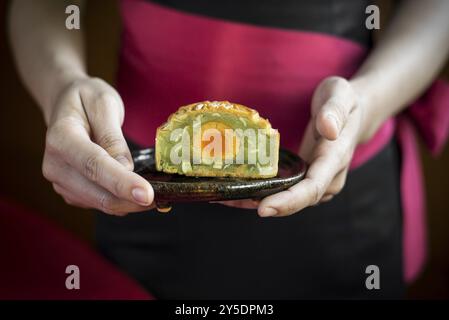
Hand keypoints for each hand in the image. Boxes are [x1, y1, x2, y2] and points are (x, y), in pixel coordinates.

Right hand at [42, 77, 153, 214]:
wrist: (64, 103)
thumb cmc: (86, 99)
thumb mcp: (104, 104)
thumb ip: (113, 137)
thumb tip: (127, 169)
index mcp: (61, 137)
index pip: (94, 165)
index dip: (122, 183)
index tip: (147, 195)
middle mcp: (55, 165)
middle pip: (98, 193)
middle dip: (133, 200)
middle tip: (165, 196)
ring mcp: (60, 181)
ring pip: (101, 203)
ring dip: (130, 203)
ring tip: (156, 191)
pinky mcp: (71, 191)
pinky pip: (100, 203)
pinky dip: (121, 201)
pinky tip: (136, 190)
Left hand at [219, 76, 371, 216]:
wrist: (352, 114)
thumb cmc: (344, 100)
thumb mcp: (341, 95)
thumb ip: (335, 111)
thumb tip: (328, 129)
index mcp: (335, 158)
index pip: (313, 187)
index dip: (289, 201)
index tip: (263, 208)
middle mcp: (327, 177)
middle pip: (297, 200)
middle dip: (264, 204)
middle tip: (228, 200)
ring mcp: (316, 180)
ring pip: (287, 199)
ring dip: (256, 200)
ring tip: (223, 196)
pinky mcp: (303, 178)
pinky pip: (283, 191)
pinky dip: (259, 192)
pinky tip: (233, 190)